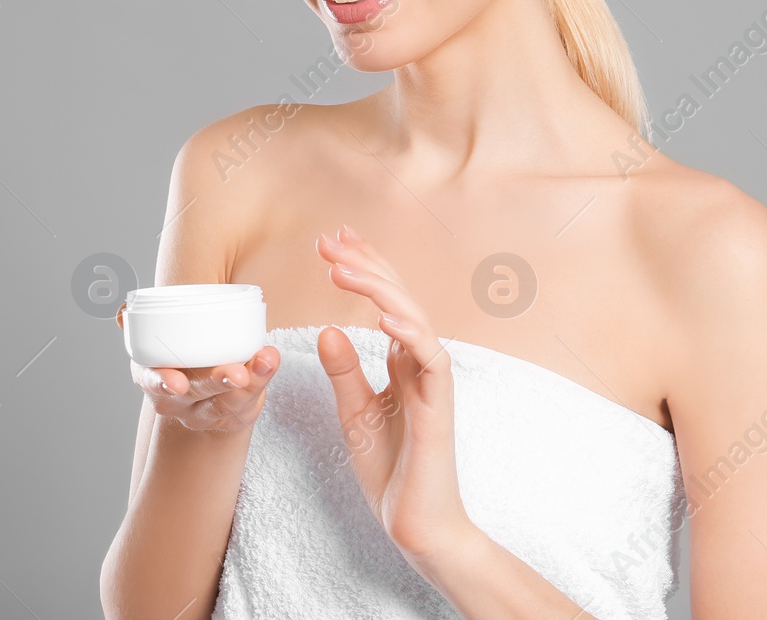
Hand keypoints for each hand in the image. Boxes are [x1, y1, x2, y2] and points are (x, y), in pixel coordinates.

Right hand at [120, 308, 279, 432]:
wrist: (201, 383)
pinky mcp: (233, 416)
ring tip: (266, 359)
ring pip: (227, 402)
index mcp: (151, 376)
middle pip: (196, 393)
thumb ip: (144, 321)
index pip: (151, 382)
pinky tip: (270, 360)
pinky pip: (249, 402)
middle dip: (217, 382)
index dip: (161, 383)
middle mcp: (176, 401)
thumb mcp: (158, 337)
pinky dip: (263, 379)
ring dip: (250, 381)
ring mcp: (205, 412)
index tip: (177, 383)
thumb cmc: (180, 349)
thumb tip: (121, 311)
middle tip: (237, 373)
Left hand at [315, 224, 472, 562]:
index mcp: (403, 362)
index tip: (332, 241)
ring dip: (379, 290)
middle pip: (398, 300)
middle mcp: (421, 364)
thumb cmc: (393, 471)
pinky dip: (410, 335)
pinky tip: (383, 317)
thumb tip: (328, 328)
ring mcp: (433, 383)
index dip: (363, 269)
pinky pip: (432, 361)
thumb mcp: (355, 414)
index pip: (384, 302)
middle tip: (328, 241)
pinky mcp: (439, 407)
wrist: (417, 526)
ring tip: (342, 269)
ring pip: (414, 320)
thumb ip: (344, 371)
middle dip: (365, 266)